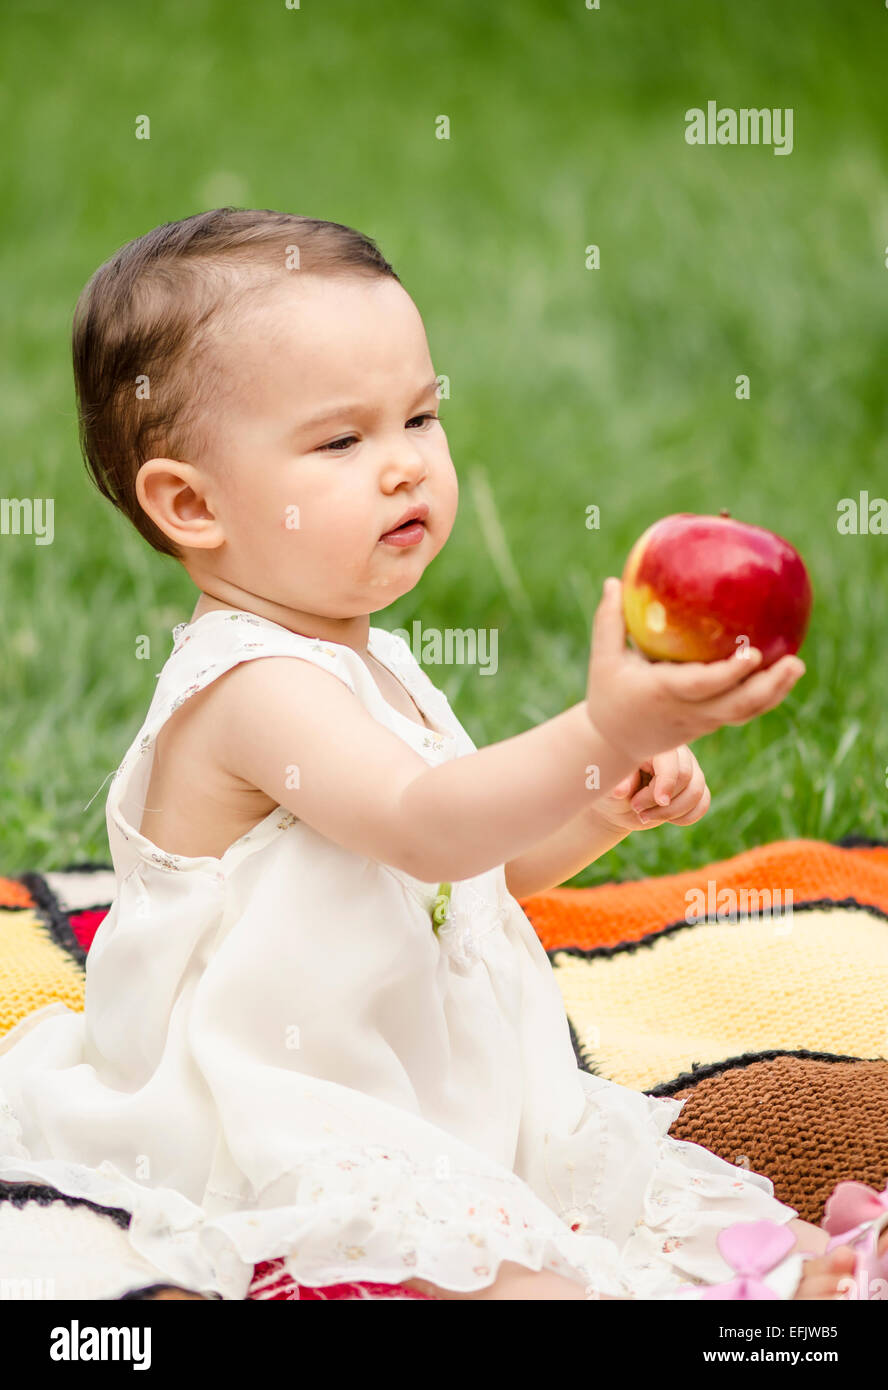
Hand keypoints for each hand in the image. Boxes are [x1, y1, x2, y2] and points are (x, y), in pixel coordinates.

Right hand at [585, 577, 805, 764]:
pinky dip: (766, 696)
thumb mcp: (602, 659)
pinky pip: (743, 711)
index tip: (754, 652)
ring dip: (775, 692)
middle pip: (738, 706)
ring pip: (746, 712)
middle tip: (795, 661)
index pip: (703, 685)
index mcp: (663, 692)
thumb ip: (609, 621)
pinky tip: (782, 674)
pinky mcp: (710, 723)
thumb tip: (613, 580)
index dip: (731, 673)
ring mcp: (703, 720)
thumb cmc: (608, 693)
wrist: (614, 742)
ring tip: (796, 665)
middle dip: (769, 686)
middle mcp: (689, 710)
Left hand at [592, 745, 710, 833]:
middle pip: (686, 777)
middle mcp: (676, 753)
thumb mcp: (607, 783)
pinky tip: (666, 819)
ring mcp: (689, 769)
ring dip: (672, 812)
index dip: (667, 781)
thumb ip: (617, 782)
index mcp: (653, 745)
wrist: (617, 802)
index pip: (671, 760)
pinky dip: (686, 817)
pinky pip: (702, 804)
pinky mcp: (695, 786)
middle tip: (636, 808)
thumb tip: (621, 790)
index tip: (660, 800)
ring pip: (697, 792)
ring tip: (645, 816)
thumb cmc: (611, 786)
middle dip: (662, 801)